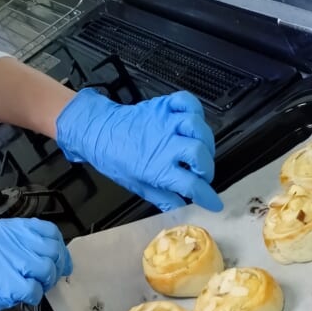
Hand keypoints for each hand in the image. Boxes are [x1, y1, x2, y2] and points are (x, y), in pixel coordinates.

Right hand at [0, 218, 71, 310]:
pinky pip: (36, 289)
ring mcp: (9, 261)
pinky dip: (34, 296)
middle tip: (49, 278)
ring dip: (46, 282)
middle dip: (56, 266)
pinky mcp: (8, 284)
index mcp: (6, 228)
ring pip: (47, 269)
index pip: (47, 230)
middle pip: (51, 249)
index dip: (59, 246)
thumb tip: (48, 253)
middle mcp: (10, 240)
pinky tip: (25, 297)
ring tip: (35, 287)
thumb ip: (18, 244)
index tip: (59, 259)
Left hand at [56, 89, 222, 211]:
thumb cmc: (114, 159)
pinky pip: (187, 102)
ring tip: (200, 150)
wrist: (97, 131)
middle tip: (202, 175)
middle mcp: (165, 144)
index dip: (207, 196)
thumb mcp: (138, 185)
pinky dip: (195, 110)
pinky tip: (193, 122)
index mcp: (157, 168)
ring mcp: (165, 122)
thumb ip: (162, 198)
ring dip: (206, 141)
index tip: (214, 203)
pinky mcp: (163, 106)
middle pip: (199, 154)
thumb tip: (182, 208)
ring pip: (198, 127)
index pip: (191, 184)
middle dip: (207, 169)